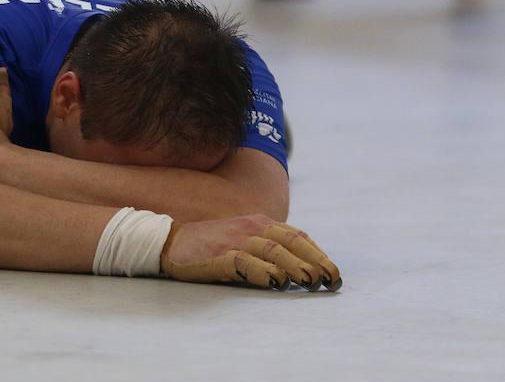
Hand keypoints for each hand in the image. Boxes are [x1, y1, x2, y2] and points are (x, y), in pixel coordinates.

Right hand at [161, 215, 341, 290]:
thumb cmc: (211, 245)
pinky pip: (246, 261)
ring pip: (274, 251)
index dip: (317, 253)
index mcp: (260, 223)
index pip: (297, 236)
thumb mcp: (243, 239)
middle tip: (330, 279)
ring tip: (311, 281)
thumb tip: (300, 268)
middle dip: (314, 260)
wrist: (172, 242)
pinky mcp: (220, 254)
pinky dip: (263, 271)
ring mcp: (236, 240)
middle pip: (291, 242)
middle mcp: (251, 228)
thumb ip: (267, 248)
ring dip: (295, 266)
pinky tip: (276, 282)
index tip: (333, 271)